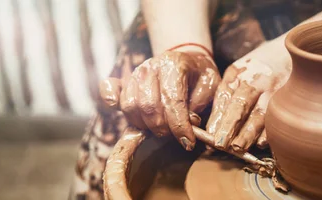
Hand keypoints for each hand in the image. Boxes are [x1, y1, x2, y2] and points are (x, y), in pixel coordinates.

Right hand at [98, 49, 220, 150]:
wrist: (188, 61)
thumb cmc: (200, 76)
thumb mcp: (211, 86)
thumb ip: (200, 104)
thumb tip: (188, 123)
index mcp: (174, 64)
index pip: (173, 100)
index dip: (180, 126)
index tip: (188, 143)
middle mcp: (151, 66)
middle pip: (148, 107)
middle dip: (163, 129)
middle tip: (176, 135)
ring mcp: (135, 73)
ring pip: (131, 107)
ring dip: (145, 125)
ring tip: (162, 127)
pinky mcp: (125, 81)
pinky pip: (111, 92)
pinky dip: (111, 102)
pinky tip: (122, 111)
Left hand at [206, 57, 288, 151]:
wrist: (287, 51)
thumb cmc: (256, 68)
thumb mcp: (236, 73)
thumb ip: (225, 97)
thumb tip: (212, 129)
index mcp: (238, 74)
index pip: (224, 97)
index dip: (217, 118)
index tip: (210, 135)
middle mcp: (256, 80)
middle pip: (241, 104)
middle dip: (230, 125)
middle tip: (220, 144)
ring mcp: (274, 89)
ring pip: (260, 113)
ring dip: (248, 133)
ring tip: (238, 147)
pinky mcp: (288, 98)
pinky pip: (278, 117)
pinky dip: (269, 132)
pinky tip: (261, 143)